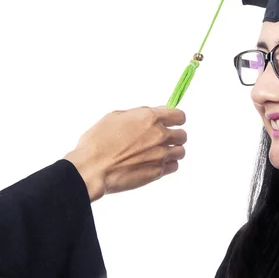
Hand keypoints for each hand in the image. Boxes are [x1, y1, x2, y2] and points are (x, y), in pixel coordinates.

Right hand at [64, 106, 186, 201]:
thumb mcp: (115, 117)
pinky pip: (174, 166)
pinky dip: (168, 165)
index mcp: (150, 118)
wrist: (91, 168)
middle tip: (162, 140)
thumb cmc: (97, 142)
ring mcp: (160, 154)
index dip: (176, 119)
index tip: (172, 122)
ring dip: (173, 151)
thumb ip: (139, 113)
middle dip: (174, 136)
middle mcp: (159, 135)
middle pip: (182, 135)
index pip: (179, 116)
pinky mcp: (158, 171)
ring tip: (159, 153)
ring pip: (180, 151)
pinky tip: (156, 163)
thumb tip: (155, 112)